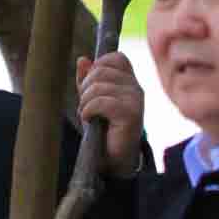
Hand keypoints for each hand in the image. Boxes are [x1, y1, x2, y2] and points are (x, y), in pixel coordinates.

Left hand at [75, 50, 147, 169]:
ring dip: (85, 102)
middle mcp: (136, 88)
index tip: (90, 87)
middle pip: (101, 70)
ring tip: (87, 115)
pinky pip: (101, 102)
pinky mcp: (131, 114)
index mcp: (129, 82)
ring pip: (99, 86)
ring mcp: (135, 100)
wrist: (114, 160)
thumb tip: (83, 59)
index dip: (98, 66)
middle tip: (85, 105)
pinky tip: (89, 120)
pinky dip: (88, 110)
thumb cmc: (103, 130)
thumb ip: (87, 80)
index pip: (116, 58)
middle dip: (85, 87)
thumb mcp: (91, 100)